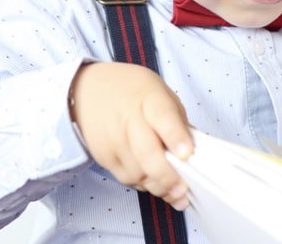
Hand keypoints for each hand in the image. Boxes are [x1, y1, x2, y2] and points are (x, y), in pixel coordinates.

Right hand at [69, 62, 193, 209]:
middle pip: (148, 153)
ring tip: (174, 191)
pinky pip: (126, 179)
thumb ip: (178, 120)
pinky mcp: (103, 157)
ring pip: (137, 173)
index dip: (176, 137)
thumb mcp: (160, 93)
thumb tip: (195, 147)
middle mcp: (128, 119)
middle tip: (182, 189)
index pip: (163, 117)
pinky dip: (143, 185)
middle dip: (167, 176)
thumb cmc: (130, 91)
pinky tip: (155, 183)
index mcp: (149, 98)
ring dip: (158, 186)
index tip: (186, 153)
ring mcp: (113, 140)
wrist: (86, 90)